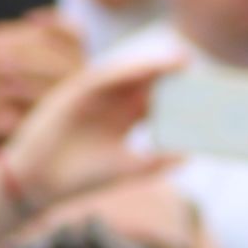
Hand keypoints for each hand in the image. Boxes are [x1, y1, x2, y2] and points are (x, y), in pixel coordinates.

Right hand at [0, 48, 181, 211]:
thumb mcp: (127, 170)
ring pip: (128, 76)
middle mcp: (112, 104)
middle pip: (147, 83)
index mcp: (125, 119)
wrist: (42, 184)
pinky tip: (143, 71)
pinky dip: (122, 73)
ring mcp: (94, 97)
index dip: (179, 95)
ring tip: (178, 63)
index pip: (157, 100)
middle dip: (171, 75)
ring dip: (151, 67)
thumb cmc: (82, 178)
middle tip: (197, 70)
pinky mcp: (74, 94)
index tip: (205, 93)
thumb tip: (189, 156)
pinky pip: (101, 78)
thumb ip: (156, 163)